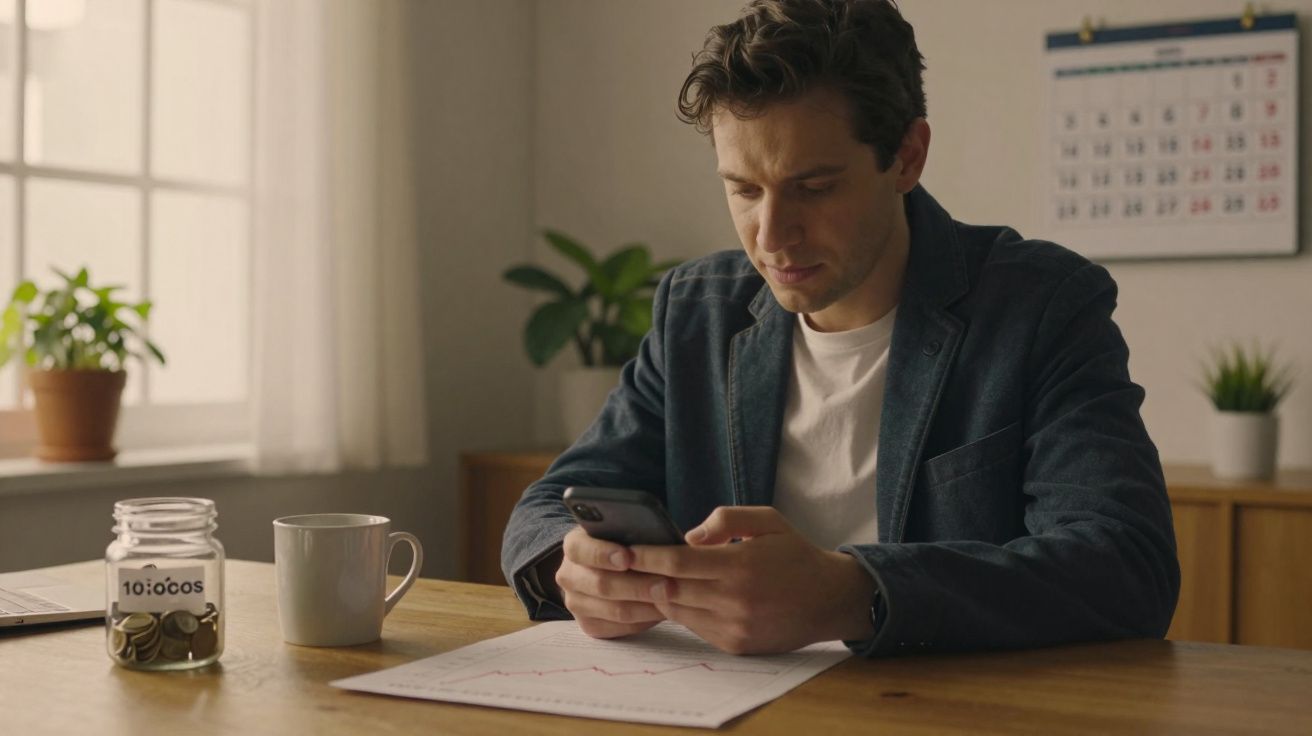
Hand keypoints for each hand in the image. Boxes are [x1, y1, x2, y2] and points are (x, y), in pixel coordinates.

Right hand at [554, 527, 666, 638]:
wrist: (608, 568)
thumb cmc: (622, 544)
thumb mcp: (623, 531)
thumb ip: (632, 532)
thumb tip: (657, 540)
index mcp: (574, 546)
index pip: (580, 549)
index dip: (603, 554)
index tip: (628, 557)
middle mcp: (569, 576)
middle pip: (602, 585)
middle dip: (638, 586)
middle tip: (668, 585)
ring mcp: (576, 603)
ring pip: (615, 610)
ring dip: (647, 606)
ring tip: (673, 599)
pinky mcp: (590, 625)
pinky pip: (620, 627)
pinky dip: (645, 620)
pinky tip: (663, 610)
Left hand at [628, 506, 875, 654]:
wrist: (830, 599)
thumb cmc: (795, 554)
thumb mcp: (767, 520)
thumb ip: (725, 520)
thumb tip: (687, 537)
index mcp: (740, 565)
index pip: (677, 562)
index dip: (646, 556)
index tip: (624, 549)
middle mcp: (735, 600)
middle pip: (670, 589)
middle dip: (641, 577)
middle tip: (619, 566)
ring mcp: (734, 626)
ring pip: (678, 611)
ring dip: (660, 596)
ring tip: (645, 579)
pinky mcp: (736, 644)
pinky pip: (695, 627)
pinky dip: (682, 611)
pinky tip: (678, 596)